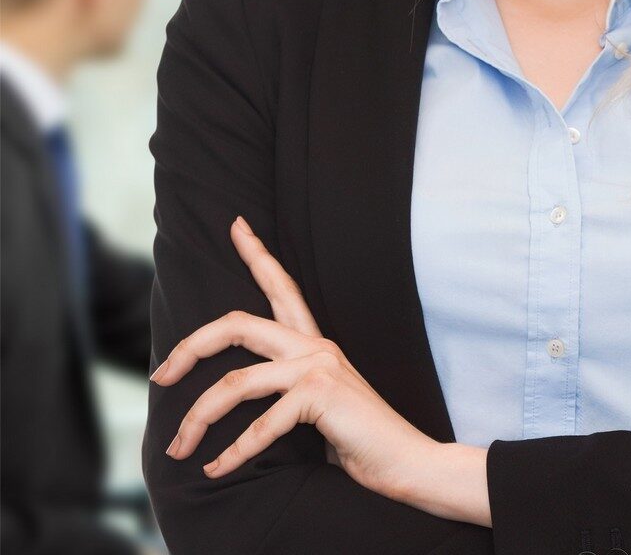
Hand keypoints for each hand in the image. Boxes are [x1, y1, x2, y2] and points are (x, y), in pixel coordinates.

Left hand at [152, 217, 439, 502]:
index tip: (235, 225)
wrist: (405, 460)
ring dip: (197, 419)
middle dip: (189, 348)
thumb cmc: (359, 440)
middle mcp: (315, 347)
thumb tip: (232, 405)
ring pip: (234, 383)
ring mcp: (318, 367)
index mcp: (315, 345)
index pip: (283, 289)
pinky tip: (216, 470)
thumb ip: (283, 393)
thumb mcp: (315, 406)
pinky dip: (232, 453)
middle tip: (160, 377)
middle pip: (237, 325)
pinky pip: (260, 425)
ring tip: (179, 449)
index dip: (257, 254)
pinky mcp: (320, 394)